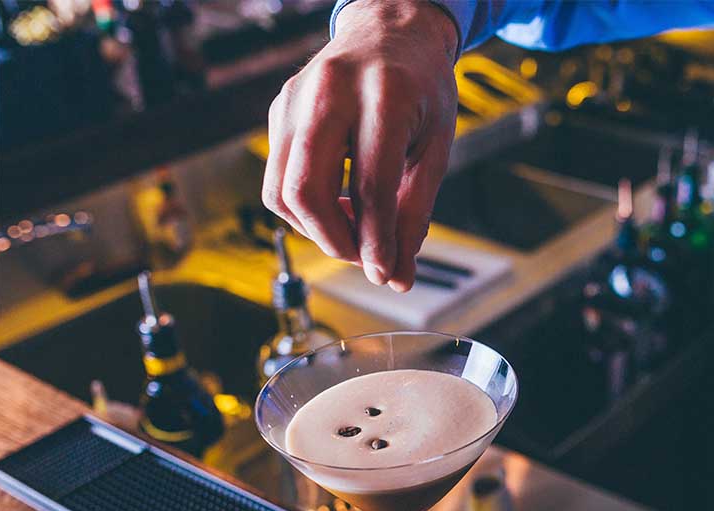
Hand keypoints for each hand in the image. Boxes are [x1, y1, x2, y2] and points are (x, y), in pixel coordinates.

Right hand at [262, 0, 458, 289]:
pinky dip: (306, 208)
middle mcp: (329, 91)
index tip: (387, 273)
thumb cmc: (421, 89)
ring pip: (281, 191)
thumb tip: (397, 276)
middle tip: (367, 257)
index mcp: (383, 95)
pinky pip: (277, 179)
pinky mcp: (278, 110)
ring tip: (355, 228)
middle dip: (334, 241)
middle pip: (306, 191)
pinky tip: (339, 204)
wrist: (391, 31)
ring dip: (316, 229)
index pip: (370, 187)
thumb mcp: (435, 147)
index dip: (376, 241)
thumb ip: (416, 213)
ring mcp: (294, 99)